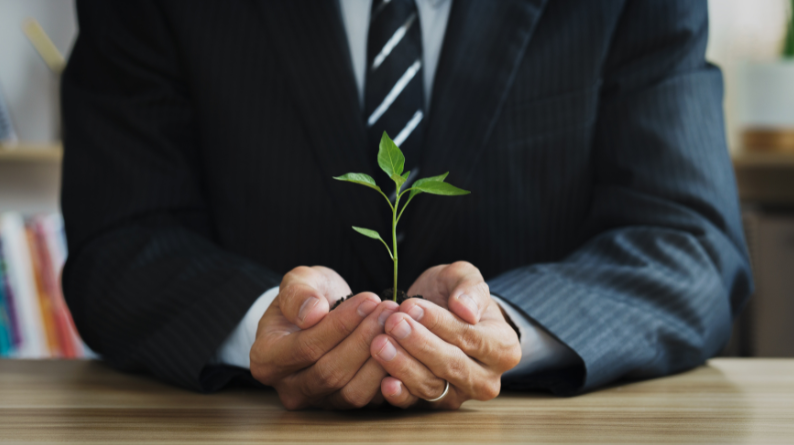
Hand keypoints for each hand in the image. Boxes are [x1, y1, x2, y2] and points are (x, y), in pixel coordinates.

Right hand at [249, 266, 398, 409]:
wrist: (321, 315)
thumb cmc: (309, 297)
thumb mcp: (299, 281)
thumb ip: (298, 292)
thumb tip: (312, 313)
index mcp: (267, 359)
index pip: (306, 347)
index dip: (341, 324)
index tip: (369, 299)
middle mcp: (289, 388)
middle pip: (330, 372)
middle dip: (364, 339)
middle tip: (389, 310)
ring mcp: (317, 402)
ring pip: (351, 391)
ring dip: (379, 357)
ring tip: (395, 324)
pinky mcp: (344, 406)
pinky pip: (370, 400)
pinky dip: (388, 375)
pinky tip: (401, 346)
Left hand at [371, 261, 520, 408]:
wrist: (440, 315)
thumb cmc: (455, 297)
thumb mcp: (465, 278)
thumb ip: (470, 288)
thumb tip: (466, 309)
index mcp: (503, 348)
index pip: (471, 338)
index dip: (440, 323)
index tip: (412, 306)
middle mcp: (486, 379)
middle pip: (452, 366)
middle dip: (419, 344)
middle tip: (393, 324)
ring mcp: (460, 395)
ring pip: (432, 386)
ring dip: (403, 365)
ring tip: (380, 343)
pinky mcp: (433, 405)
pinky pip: (415, 403)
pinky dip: (399, 394)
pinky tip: (384, 381)